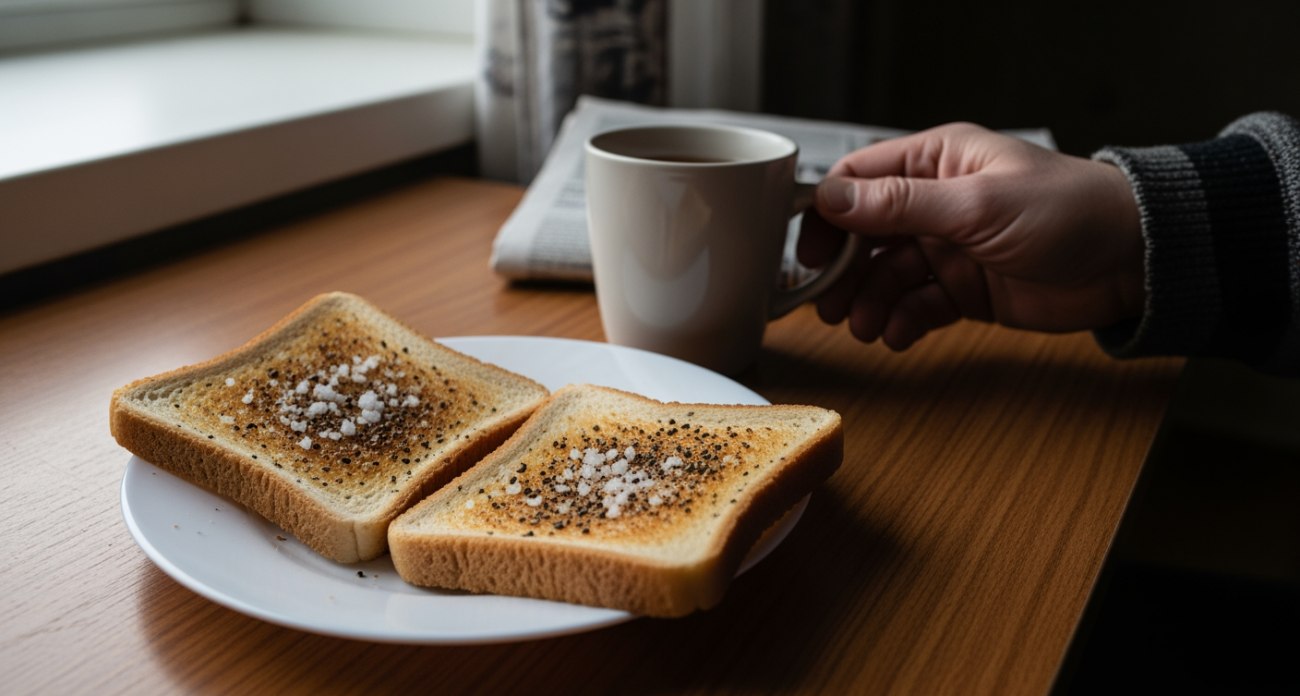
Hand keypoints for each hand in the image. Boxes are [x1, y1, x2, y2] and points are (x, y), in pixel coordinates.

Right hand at [798, 123, 1144, 349]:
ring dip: (869, 302)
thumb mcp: (977, 206)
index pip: (858, 180)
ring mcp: (949, 248)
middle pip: (863, 235)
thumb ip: (901, 206)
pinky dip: (901, 322)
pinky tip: (897, 334)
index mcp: (936, 161)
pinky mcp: (964, 289)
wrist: (1131, 261)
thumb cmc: (1070, 211)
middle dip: (842, 271)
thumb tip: (833, 199)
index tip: (806, 250)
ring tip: (863, 327)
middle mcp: (936, 202)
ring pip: (886, 276)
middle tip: (825, 302)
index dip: (827, 214)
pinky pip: (916, 305)